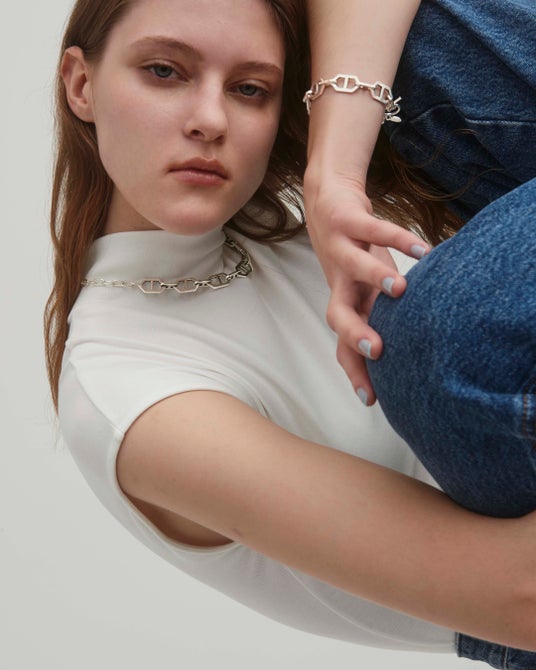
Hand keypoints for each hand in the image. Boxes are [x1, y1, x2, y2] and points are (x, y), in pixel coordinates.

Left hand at [304, 173, 428, 404]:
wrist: (328, 199)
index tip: (370, 399)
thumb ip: (381, 312)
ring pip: (352, 266)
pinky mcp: (348, 219)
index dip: (354, 371)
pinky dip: (397, 238)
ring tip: (401, 289)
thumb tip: (410, 347)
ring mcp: (340, 249)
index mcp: (346, 302)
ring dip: (374, 278)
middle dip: (354, 333)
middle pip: (336, 314)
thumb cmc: (355, 252)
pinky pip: (374, 229)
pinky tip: (424, 249)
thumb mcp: (367, 287)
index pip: (344, 345)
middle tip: (378, 350)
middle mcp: (338, 281)